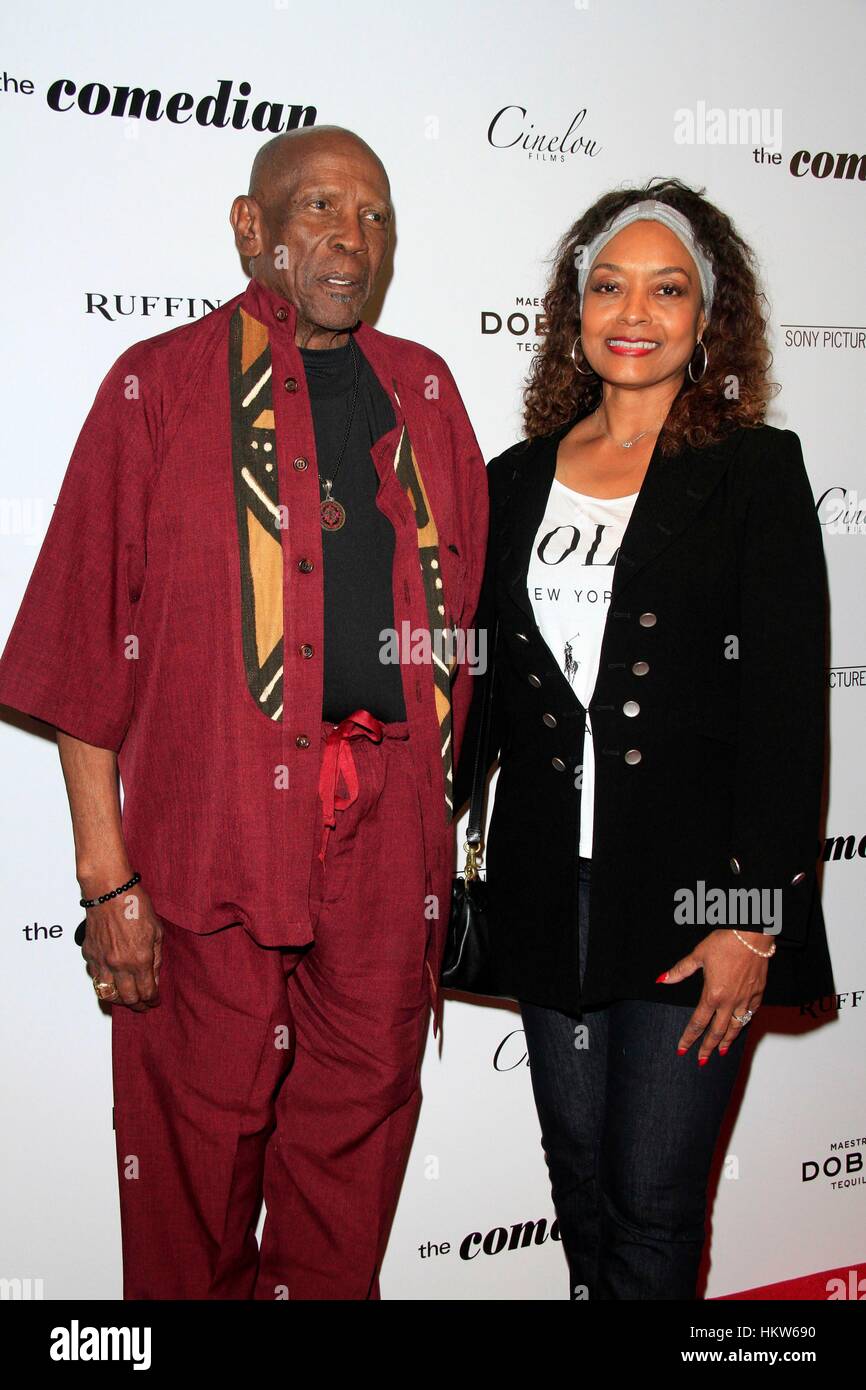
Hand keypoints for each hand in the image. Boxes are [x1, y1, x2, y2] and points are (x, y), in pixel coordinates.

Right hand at [80, 881, 163, 1011]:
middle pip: (127, 999)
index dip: (152, 1000)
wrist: (109, 890)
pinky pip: (95, 978)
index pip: (146, 992)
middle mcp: (118, 964)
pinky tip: (111, 980)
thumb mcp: (156, 931)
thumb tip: (154, 978)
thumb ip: (155, 958)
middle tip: (143, 1004)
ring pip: (107, 994)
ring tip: (126, 998)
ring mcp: (101, 961)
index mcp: (139, 959)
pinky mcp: (89, 954)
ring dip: (118, 999)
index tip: (154, 1001)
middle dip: (137, 1005)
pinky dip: (104, 983)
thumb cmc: (134, 905)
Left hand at [658, 929, 768, 1061]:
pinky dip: (744, 1023)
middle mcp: (729, 1002)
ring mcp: (745, 999)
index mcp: (712, 995)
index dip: (689, 1037)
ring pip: (736, 1027)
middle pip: (717, 1031)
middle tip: (701, 1060)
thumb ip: (680, 971)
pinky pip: (750, 1014)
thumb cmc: (725, 942)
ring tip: (722, 1051)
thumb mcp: (698, 955)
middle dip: (708, 1047)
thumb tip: (663, 980)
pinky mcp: (758, 994)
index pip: (697, 1022)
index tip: (682, 1049)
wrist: (752, 936)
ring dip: (727, 1041)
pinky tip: (741, 1027)